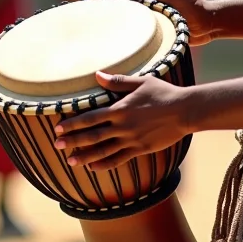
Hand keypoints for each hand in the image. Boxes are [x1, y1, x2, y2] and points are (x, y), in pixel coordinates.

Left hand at [53, 73, 188, 171]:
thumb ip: (117, 81)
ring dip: (85, 156)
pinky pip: (119, 159)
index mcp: (120, 109)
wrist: (185, 111)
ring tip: (70, 162)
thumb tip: (97, 74)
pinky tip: (93, 167)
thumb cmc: (163, 93)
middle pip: (92, 136)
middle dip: (73, 141)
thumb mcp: (140, 82)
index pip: (90, 118)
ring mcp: (132, 140)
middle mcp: (123, 126)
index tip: (58, 128)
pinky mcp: (141, 149)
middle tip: (57, 146)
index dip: (73, 124)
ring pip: (103, 151)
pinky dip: (104, 164)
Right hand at [107, 0, 217, 44]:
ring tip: (112, 16)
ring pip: (139, 4)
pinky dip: (135, 19)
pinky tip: (125, 25)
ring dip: (128, 9)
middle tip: (107, 6)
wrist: (208, 26)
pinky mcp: (161, 17)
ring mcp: (160, 4)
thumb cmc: (191, 6)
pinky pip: (144, 16)